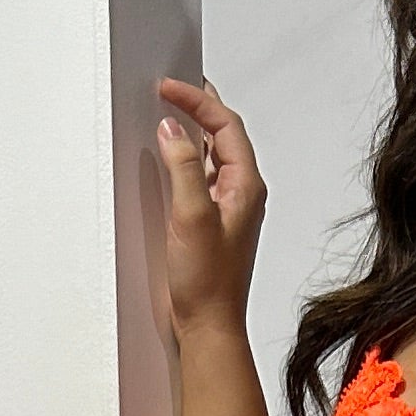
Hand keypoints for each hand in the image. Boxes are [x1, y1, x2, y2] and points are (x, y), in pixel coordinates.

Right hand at [153, 76, 266, 338]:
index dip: (197, 100)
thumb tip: (174, 129)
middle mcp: (241, 193)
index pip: (226, 125)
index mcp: (247, 186)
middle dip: (198, 107)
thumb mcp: (193, 216)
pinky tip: (168, 159)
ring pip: (212, 154)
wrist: (208, 326)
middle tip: (171, 89)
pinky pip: (201, 177)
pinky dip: (185, 159)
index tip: (168, 88)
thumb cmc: (208, 283)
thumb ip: (185, 167)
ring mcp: (227, 208)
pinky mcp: (210, 222)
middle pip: (224, 134)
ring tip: (169, 112)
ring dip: (191, 131)